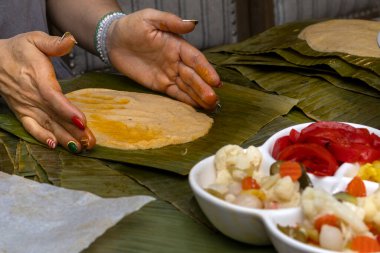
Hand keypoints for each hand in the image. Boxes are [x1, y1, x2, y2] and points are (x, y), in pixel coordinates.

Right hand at [0, 32, 95, 151]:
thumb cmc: (19, 49)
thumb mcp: (35, 39)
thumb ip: (54, 43)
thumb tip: (70, 40)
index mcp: (38, 78)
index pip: (53, 97)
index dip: (67, 110)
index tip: (82, 121)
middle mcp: (32, 95)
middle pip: (54, 116)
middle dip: (73, 131)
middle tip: (90, 142)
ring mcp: (26, 106)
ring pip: (46, 125)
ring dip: (63, 138)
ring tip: (79, 148)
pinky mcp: (22, 112)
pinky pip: (31, 127)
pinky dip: (41, 137)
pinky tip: (54, 146)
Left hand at [107, 8, 220, 109]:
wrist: (113, 40)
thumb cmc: (131, 25)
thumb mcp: (150, 18)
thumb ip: (170, 21)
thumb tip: (192, 24)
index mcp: (177, 45)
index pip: (195, 59)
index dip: (206, 70)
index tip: (215, 81)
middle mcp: (176, 61)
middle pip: (193, 76)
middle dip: (204, 87)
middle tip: (214, 99)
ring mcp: (169, 74)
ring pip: (187, 87)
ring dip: (199, 96)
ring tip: (212, 106)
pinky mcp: (160, 84)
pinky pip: (175, 94)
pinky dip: (186, 101)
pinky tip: (198, 107)